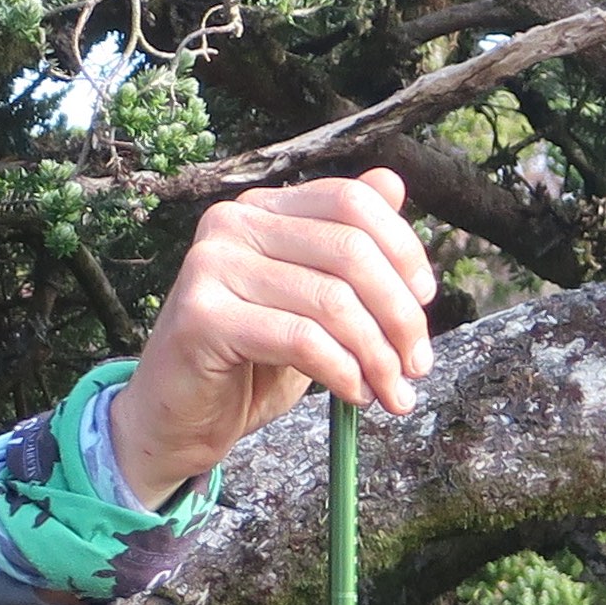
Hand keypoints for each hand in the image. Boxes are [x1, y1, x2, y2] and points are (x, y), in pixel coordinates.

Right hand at [108, 167, 435, 508]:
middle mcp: (233, 223)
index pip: (353, 202)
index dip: (403, 250)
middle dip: (400, 315)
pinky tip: (355, 395)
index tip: (425, 301)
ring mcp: (212, 266)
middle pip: (351, 250)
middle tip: (418, 367)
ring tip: (392, 394)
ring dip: (378, 356)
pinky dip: (343, 372)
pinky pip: (301, 340)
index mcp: (263, 210)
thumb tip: (394, 184)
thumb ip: (344, 251)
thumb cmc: (249, 365)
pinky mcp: (204, 317)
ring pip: (333, 301)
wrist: (180, 420)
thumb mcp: (310, 305)